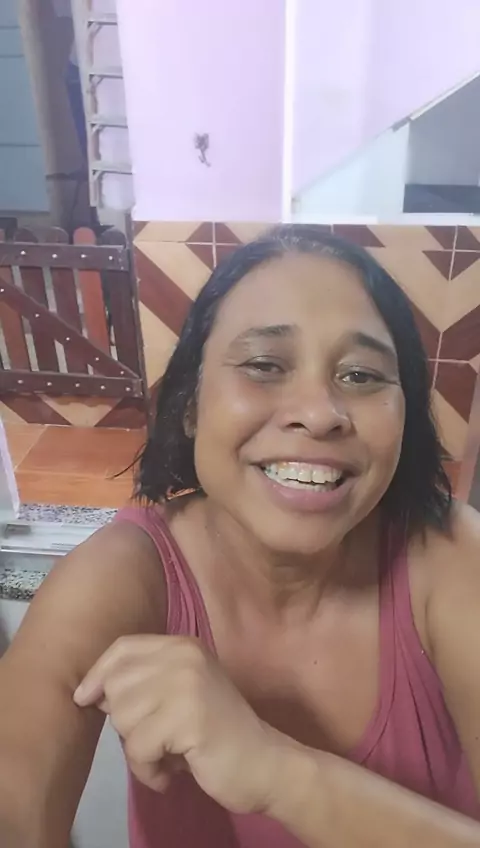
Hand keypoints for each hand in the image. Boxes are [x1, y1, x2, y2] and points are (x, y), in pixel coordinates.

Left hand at [74, 635, 282, 813]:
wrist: (266, 764)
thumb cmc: (217, 733)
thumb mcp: (179, 695)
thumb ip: (143, 684)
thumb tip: (89, 691)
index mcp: (183, 645)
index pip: (123, 647)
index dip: (98, 673)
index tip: (85, 698)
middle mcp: (185, 655)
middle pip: (116, 686)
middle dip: (125, 722)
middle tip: (156, 740)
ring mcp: (187, 682)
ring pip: (122, 719)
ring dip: (138, 751)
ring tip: (169, 757)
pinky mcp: (189, 716)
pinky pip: (139, 748)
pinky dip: (149, 771)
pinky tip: (173, 774)